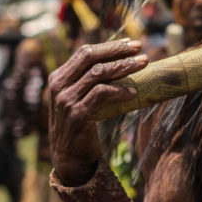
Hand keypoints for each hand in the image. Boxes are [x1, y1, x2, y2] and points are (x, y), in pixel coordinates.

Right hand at [48, 39, 147, 185]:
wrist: (70, 157)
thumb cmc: (81, 124)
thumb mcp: (80, 97)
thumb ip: (90, 81)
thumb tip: (123, 61)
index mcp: (59, 78)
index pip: (84, 52)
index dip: (109, 46)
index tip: (131, 44)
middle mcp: (59, 86)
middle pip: (90, 57)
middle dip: (117, 50)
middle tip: (140, 48)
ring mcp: (66, 100)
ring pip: (98, 73)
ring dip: (124, 66)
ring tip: (143, 64)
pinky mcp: (77, 115)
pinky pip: (101, 94)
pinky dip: (119, 90)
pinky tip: (133, 92)